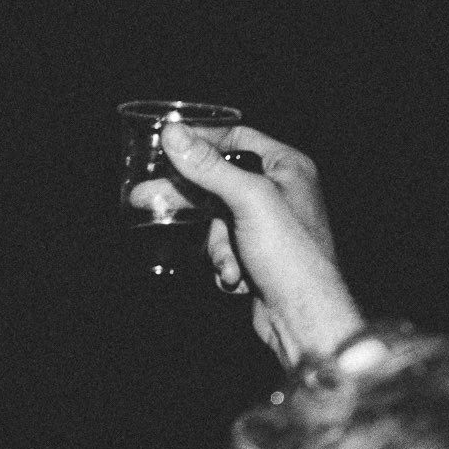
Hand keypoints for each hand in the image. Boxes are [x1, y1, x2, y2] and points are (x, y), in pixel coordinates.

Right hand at [160, 122, 363, 367]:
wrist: (304, 315)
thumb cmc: (290, 254)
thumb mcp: (248, 199)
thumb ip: (209, 166)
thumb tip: (173, 133)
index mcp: (286, 167)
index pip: (236, 138)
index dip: (200, 143)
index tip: (165, 148)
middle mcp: (279, 192)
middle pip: (218, 183)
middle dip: (189, 202)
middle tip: (144, 198)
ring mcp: (267, 226)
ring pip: (216, 223)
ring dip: (217, 247)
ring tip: (231, 266)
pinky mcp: (257, 256)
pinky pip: (224, 250)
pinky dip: (225, 265)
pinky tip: (239, 279)